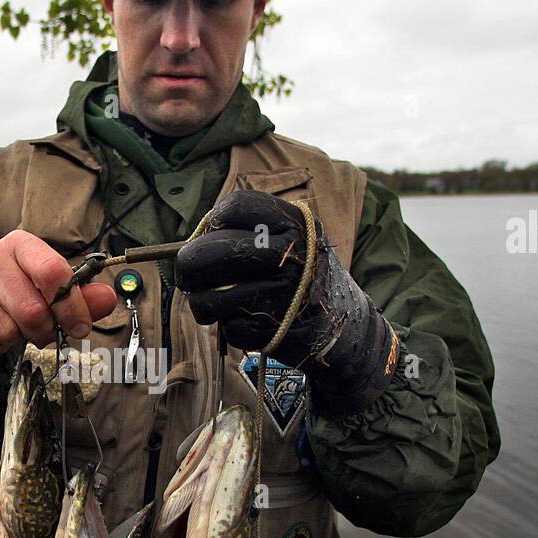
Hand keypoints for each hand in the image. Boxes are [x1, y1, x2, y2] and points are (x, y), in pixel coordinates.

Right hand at [0, 230, 116, 360]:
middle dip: (41, 330)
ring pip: (5, 330)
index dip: (71, 307)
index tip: (77, 326)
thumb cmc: (18, 294)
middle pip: (31, 309)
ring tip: (8, 327)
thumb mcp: (54, 292)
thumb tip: (107, 299)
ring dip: (13, 340)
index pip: (53, 273)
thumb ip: (83, 297)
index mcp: (20, 244)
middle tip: (37, 330)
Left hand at [176, 190, 398, 415]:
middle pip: (209, 253)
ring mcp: (281, 295)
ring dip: (204, 304)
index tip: (211, 237)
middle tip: (190, 275)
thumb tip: (189, 243)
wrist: (348, 327)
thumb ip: (250, 231)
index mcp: (295, 223)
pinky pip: (227, 328)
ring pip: (207, 299)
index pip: (234, 207)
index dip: (211, 223)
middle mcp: (289, 255)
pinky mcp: (273, 331)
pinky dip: (231, 328)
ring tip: (217, 302)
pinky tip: (250, 321)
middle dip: (189, 267)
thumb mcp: (294, 239)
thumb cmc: (305, 276)